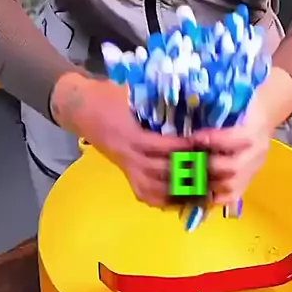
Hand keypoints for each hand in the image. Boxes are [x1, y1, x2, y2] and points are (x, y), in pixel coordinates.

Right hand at [50, 72, 189, 205]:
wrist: (81, 108)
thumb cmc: (108, 96)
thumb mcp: (131, 92)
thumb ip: (156, 97)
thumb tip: (188, 95)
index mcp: (129, 134)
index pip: (158, 146)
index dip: (180, 147)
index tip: (202, 145)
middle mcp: (127, 154)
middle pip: (159, 171)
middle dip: (185, 172)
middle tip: (210, 170)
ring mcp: (126, 166)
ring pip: (152, 188)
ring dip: (177, 191)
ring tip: (202, 188)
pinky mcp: (125, 173)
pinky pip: (143, 194)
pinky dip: (163, 200)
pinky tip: (182, 198)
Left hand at [190, 67, 291, 205]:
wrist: (262, 115)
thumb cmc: (242, 105)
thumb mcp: (233, 100)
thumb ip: (215, 105)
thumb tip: (188, 103)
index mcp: (254, 130)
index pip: (235, 139)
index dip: (213, 140)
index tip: (192, 138)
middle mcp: (256, 154)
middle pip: (232, 168)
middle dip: (203, 166)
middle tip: (181, 161)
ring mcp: (252, 171)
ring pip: (229, 186)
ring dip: (203, 183)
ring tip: (182, 176)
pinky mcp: (246, 183)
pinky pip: (229, 198)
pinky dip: (210, 197)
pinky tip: (192, 190)